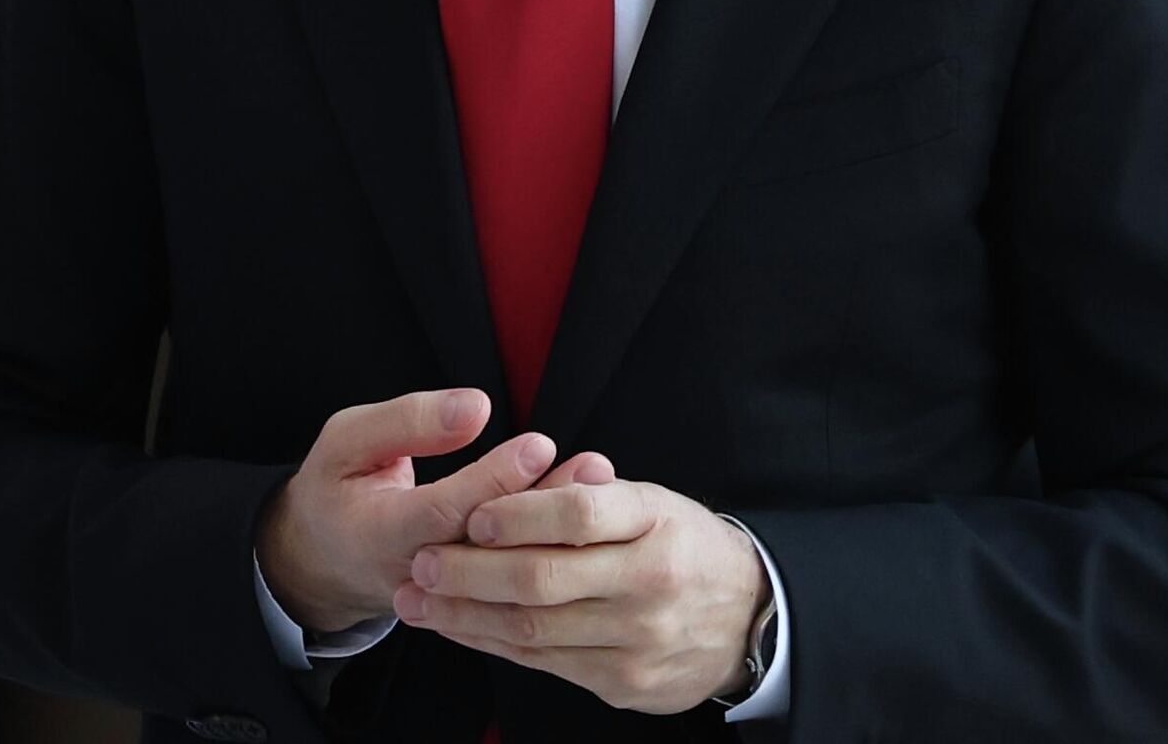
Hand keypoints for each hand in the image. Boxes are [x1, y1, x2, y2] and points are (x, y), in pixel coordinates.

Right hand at [254, 387, 611, 632]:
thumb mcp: (346, 440)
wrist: (320, 560)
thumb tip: (476, 408)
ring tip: (600, 486)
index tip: (539, 444)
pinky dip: (547, 549)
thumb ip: (406, 421)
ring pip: (506, 569)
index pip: (445, 511)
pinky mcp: (464, 601)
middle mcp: (416, 574)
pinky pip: (509, 583)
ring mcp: (443, 596)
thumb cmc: (336, 486)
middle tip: (593, 470)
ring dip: (557, 531)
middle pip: (488, 547)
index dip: (493, 480)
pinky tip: (587, 518)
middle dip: (543, 508)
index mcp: (379, 533)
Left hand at [393, 478, 769, 712]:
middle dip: (471, 574)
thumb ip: (589, 495)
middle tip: (423, 563)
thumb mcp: (650, 501)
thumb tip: (516, 482)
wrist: (747, 616)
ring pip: (535, 632)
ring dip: (467, 617)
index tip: (471, 514)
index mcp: (656, 523)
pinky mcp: (625, 685)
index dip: (521, 516)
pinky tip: (461, 628)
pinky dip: (495, 645)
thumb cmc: (681, 543)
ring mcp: (637, 642)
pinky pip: (546, 665)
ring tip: (421, 600)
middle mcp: (649, 584)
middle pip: (545, 582)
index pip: (581, 515)